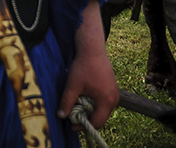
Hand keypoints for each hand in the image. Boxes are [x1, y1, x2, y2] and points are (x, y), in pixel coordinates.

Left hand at [57, 0, 117, 128]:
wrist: (93, 50)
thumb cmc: (83, 67)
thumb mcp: (73, 85)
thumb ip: (67, 101)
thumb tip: (60, 116)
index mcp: (107, 101)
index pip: (97, 122)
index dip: (84, 126)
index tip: (71, 125)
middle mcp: (114, 100)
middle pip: (101, 118)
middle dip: (87, 120)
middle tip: (72, 117)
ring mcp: (114, 94)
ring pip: (102, 110)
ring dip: (90, 112)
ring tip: (76, 108)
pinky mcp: (112, 88)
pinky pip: (104, 102)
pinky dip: (94, 104)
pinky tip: (83, 99)